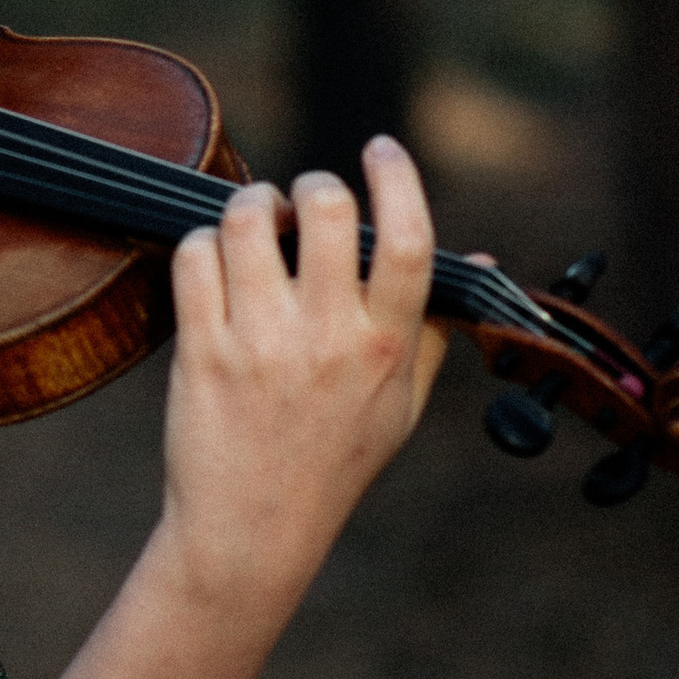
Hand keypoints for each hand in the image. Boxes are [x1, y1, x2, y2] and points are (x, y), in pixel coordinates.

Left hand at [158, 135, 448, 620]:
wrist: (251, 530)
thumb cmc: (332, 463)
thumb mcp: (402, 404)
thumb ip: (436, 327)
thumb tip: (483, 257)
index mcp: (387, 348)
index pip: (408, 240)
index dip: (398, 178)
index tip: (381, 148)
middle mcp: (328, 340)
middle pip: (327, 210)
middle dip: (313, 184)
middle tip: (304, 200)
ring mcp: (261, 342)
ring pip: (250, 222)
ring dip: (251, 204)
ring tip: (256, 223)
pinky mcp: (202, 350)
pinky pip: (195, 256)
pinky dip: (202, 243)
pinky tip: (215, 261)